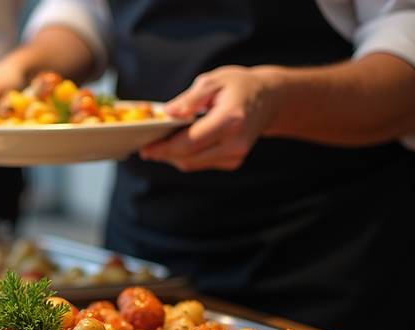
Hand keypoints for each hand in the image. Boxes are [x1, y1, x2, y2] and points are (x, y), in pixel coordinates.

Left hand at [139, 65, 280, 171]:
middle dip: (164, 154)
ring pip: (193, 164)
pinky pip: (202, 163)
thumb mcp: (212, 82)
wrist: (269, 98)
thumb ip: (189, 99)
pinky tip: (180, 143)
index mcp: (231, 120)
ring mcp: (237, 155)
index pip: (190, 142)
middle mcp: (236, 143)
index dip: (164, 148)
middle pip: (189, 157)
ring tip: (160, 142)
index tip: (145, 148)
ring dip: (173, 156)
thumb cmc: (238, 86)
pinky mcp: (234, 161)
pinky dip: (187, 156)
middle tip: (146, 146)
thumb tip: (167, 113)